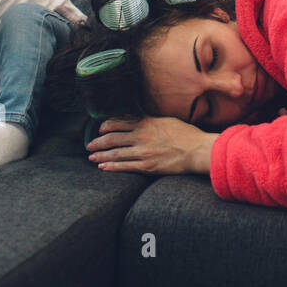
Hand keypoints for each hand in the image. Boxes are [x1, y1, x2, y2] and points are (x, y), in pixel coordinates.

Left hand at [86, 116, 216, 174]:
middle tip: (89, 145)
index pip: (119, 122)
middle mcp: (142, 136)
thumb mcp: (166, 121)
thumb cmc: (186, 135)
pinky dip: (112, 167)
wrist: (197, 150)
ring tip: (92, 157)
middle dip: (98, 142)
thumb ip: (151, 120)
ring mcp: (143, 152)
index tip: (99, 129)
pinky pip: (125, 167)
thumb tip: (139, 119)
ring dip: (101, 156)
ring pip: (115, 153)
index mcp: (146, 123)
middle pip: (112, 138)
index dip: (105, 125)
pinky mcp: (147, 166)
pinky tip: (103, 167)